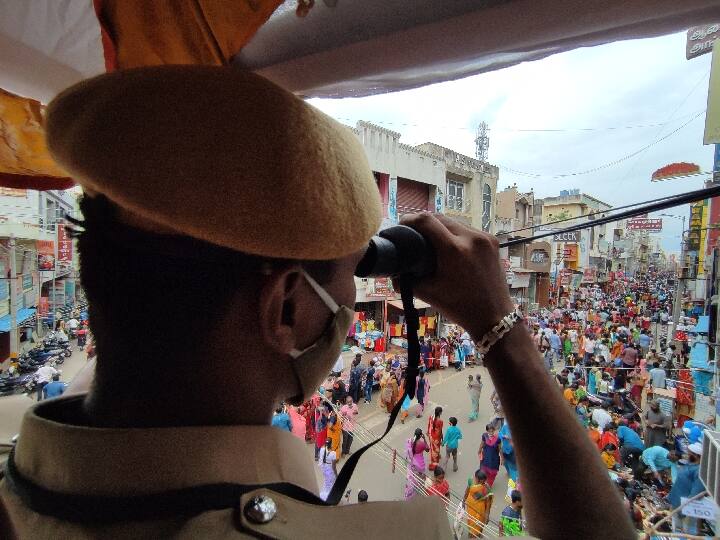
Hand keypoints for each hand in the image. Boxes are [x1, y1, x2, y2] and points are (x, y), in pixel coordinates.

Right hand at [399, 213, 513, 339]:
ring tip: (431, 239)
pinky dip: (456, 234)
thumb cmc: (459, 307)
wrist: (494, 316)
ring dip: (441, 227)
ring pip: (455, 222)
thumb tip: (392, 273)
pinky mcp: (493, 241)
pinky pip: (468, 230)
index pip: (426, 221)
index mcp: (453, 250)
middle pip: (440, 218)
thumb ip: (406, 281)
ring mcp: (484, 238)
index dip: (410, 219)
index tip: (402, 224)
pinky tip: (451, 245)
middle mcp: (471, 238)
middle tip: (414, 233)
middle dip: (425, 222)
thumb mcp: (428, 294)